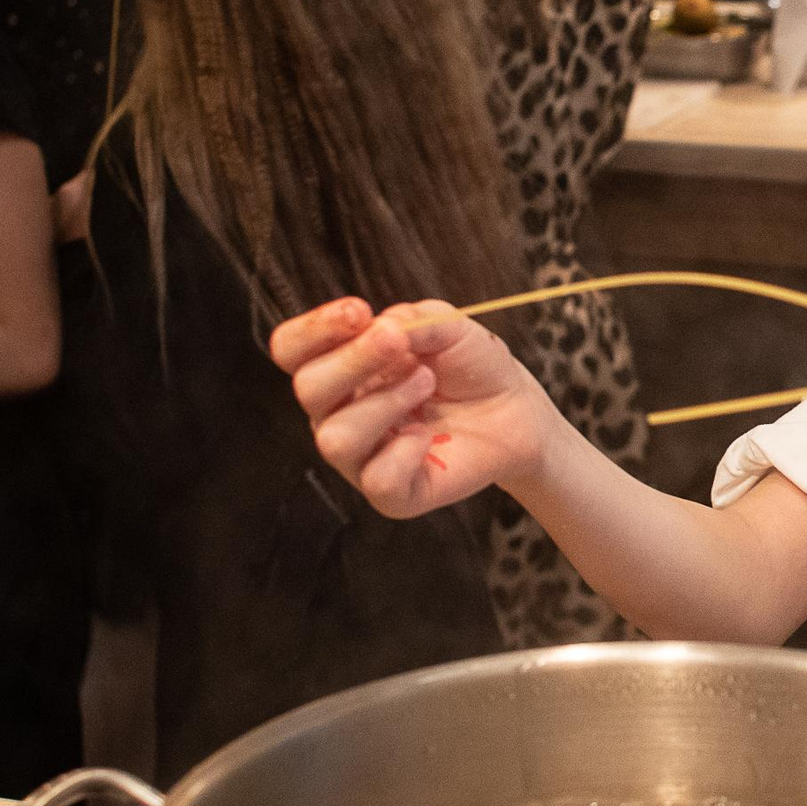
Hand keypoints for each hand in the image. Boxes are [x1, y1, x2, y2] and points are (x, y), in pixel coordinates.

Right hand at [271, 297, 556, 518]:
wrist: (516, 410)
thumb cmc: (471, 367)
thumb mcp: (449, 328)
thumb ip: (413, 321)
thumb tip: (380, 327)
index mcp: (339, 368)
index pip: (291, 349)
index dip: (314, 329)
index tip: (358, 311)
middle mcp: (338, 413)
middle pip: (308, 389)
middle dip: (355, 360)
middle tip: (400, 344)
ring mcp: (360, 457)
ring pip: (335, 437)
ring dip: (385, 402)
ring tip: (427, 383)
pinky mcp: (392, 494)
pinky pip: (377, 479)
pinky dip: (405, 451)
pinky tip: (429, 437)